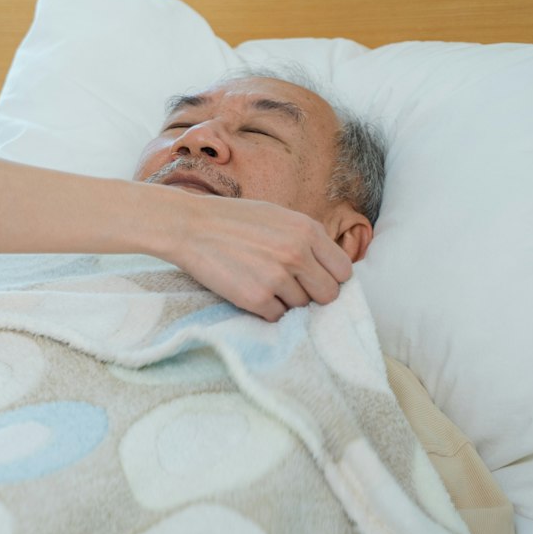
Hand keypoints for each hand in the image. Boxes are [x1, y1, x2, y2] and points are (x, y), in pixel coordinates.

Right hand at [155, 188, 352, 321]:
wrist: (189, 226)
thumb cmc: (232, 219)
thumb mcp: (278, 216)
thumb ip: (306, 238)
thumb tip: (329, 268)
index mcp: (307, 230)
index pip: (344, 271)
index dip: (330, 277)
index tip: (315, 278)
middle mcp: (297, 254)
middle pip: (329, 295)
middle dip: (313, 294)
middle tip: (291, 286)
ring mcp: (277, 278)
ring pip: (301, 307)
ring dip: (285, 300)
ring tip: (261, 281)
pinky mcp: (256, 298)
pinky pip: (277, 317)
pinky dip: (265, 309)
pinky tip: (249, 290)